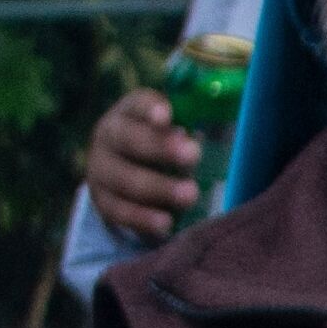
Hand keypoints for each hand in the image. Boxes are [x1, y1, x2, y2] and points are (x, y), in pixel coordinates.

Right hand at [85, 88, 201, 242]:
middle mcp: (109, 137)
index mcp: (129, 112)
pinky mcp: (102, 201)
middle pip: (129, 139)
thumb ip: (194, 123)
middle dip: (161, 148)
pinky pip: (120, 211)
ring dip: (159, 188)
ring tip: (190, 195)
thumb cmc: (164, 148)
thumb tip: (225, 104)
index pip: (137, 104)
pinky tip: (165, 224)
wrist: (125, 177)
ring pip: (125, 179)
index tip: (168, 115)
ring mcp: (100, 170)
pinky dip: (143, 218)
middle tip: (193, 154)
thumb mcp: (175, 131)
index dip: (151, 108)